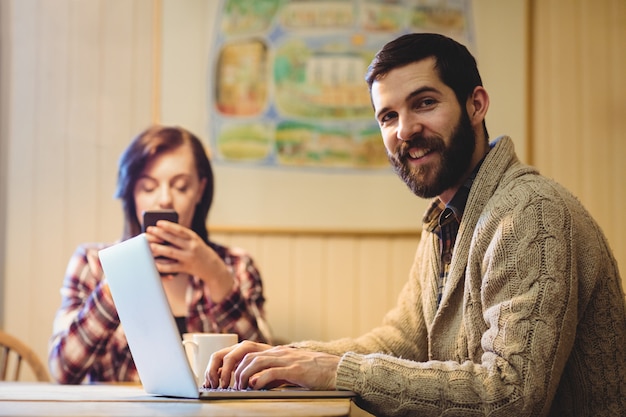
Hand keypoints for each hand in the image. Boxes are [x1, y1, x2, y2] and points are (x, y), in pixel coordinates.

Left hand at [144, 221, 233, 301]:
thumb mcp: (194, 240)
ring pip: (171, 253)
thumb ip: (182, 236)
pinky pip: (171, 267)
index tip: (158, 222)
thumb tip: (163, 231)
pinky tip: (153, 262)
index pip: (180, 230)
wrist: (212, 266)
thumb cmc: (199, 250)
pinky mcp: (185, 268)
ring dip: (159, 249)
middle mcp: (192, 247)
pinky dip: (162, 265)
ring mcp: (188, 258)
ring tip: (149, 245)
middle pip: (173, 240)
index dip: (169, 226)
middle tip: (149, 230)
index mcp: (194, 238)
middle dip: (160, 234)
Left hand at [205, 341, 339, 390]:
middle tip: (225, 384)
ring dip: (241, 376)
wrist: (336, 370)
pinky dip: (259, 380)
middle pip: (244, 352)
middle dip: (230, 368)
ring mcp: (285, 359)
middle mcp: (277, 352)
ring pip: (254, 361)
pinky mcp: (294, 369)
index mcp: (274, 351)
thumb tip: (253, 382)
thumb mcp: (287, 370)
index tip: (220, 377)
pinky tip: (255, 387)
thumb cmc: (313, 372)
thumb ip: (271, 373)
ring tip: (239, 388)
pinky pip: (271, 372)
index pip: (243, 349)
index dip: (228, 361)